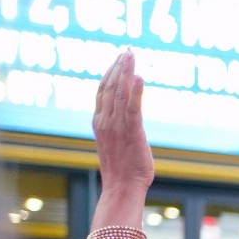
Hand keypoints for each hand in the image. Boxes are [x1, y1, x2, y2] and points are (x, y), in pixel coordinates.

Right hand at [92, 50, 153, 192]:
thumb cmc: (122, 169)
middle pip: (110, 86)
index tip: (119, 58)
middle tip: (127, 50)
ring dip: (126, 72)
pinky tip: (139, 78)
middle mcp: (105, 121)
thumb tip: (124, 113)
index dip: (110, 71)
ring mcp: (117, 127)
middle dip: (119, 66)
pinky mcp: (132, 134)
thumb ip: (116, 125)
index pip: (102, 90)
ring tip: (131, 55)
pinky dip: (135, 92)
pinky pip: (132, 109)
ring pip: (119, 93)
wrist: (121, 188)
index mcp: (99, 121)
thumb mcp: (114, 142)